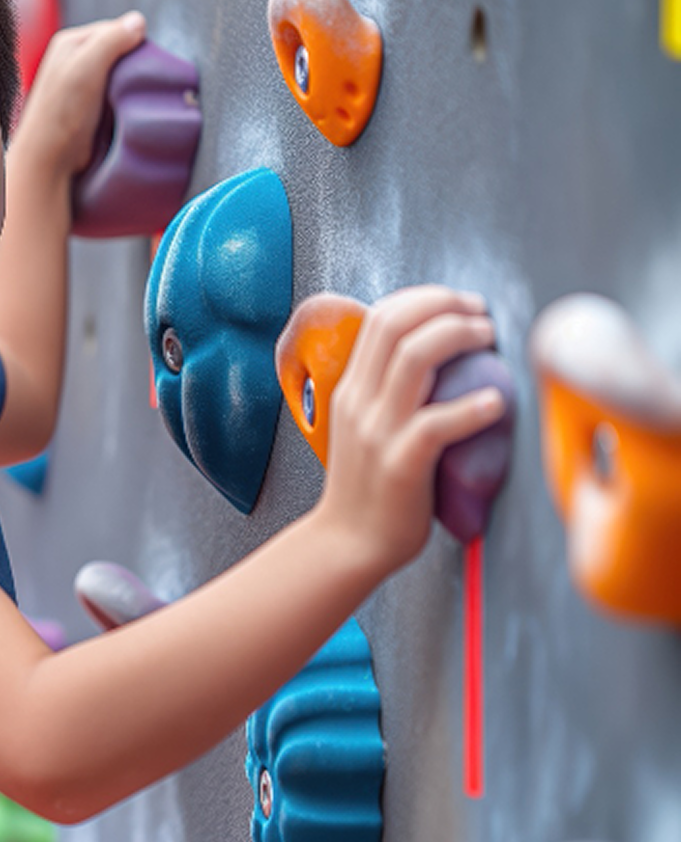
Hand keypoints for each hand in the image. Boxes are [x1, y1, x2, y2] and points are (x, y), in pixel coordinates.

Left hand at [10, 11, 147, 182]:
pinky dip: (125, 100)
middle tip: (138, 83)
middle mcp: (74, 60)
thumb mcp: (86, 68)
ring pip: (120, 75)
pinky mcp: (90, 107)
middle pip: (119, 52)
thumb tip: (139, 21)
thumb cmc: (62, 114)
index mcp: (70, 42)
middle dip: (133, 65)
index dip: (134, 43)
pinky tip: (125, 110)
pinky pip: (116, 95)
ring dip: (131, 85)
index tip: (142, 63)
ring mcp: (81, 84)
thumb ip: (111, 40)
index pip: (116, 29)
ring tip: (131, 99)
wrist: (48, 160)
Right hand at [316, 285, 506, 572]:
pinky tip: (494, 403)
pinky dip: (470, 407)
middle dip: (445, 305)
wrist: (347, 544)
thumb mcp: (364, 428)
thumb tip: (435, 364)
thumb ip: (388, 395)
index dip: (425, 298)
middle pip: (396, 325)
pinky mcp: (400, 464)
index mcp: (351, 389)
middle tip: (481, 313)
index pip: (380, 317)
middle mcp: (359, 401)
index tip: (460, 303)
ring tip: (488, 337)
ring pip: (414, 358)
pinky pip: (436, 424)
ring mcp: (377, 431)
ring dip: (458, 336)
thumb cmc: (366, 489)